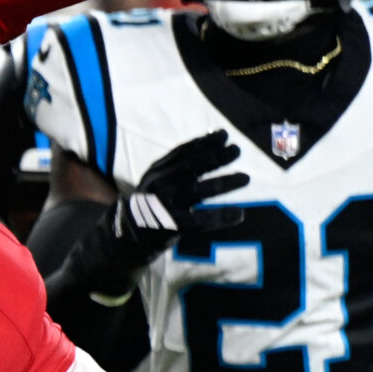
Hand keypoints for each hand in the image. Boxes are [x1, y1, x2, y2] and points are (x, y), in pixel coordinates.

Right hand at [77, 130, 248, 300]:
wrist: (127, 236)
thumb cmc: (150, 205)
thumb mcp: (156, 180)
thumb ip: (176, 166)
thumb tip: (208, 146)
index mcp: (157, 171)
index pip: (183, 152)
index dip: (204, 142)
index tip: (224, 135)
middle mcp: (161, 184)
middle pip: (193, 166)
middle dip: (217, 157)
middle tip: (237, 150)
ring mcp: (166, 205)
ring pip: (200, 190)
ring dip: (224, 182)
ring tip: (245, 178)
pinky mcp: (172, 226)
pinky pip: (201, 220)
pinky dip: (221, 217)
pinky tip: (239, 214)